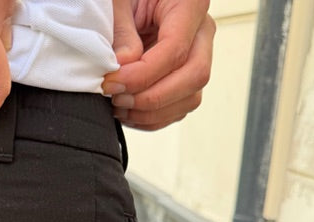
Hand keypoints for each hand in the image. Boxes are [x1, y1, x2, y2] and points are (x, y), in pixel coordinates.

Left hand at [104, 0, 214, 130]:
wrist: (131, 5)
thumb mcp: (117, 3)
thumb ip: (121, 31)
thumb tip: (124, 65)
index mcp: (190, 4)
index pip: (176, 49)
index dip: (142, 75)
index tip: (112, 83)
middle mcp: (201, 33)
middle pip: (194, 76)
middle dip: (152, 97)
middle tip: (117, 98)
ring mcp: (198, 58)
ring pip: (190, 98)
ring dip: (151, 113)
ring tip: (118, 106)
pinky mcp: (186, 79)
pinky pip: (178, 109)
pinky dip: (151, 119)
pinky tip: (127, 112)